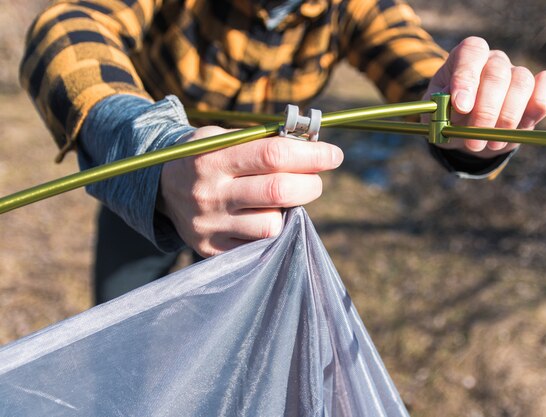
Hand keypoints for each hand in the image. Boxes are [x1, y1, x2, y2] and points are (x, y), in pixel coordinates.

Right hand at [158, 126, 342, 256]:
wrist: (162, 189)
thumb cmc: (207, 157)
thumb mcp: (223, 137)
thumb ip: (263, 141)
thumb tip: (313, 147)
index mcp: (212, 157)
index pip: (273, 155)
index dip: (311, 155)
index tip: (334, 155)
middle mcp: (210, 193)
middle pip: (278, 191)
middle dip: (310, 184)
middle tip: (315, 180)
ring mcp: (210, 226)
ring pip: (271, 225)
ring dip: (289, 211)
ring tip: (280, 200)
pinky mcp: (212, 249)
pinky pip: (258, 245)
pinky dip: (271, 230)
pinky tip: (263, 217)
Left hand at [422, 36, 545, 157]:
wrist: (464, 132)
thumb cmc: (446, 117)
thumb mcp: (434, 113)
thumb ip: (440, 107)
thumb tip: (455, 103)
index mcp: (465, 57)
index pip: (471, 52)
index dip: (467, 77)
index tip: (461, 106)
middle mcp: (493, 60)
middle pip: (497, 73)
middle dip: (485, 111)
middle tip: (472, 140)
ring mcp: (516, 74)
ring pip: (522, 83)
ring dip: (506, 119)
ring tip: (489, 142)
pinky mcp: (535, 93)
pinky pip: (545, 93)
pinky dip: (537, 109)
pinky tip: (521, 127)